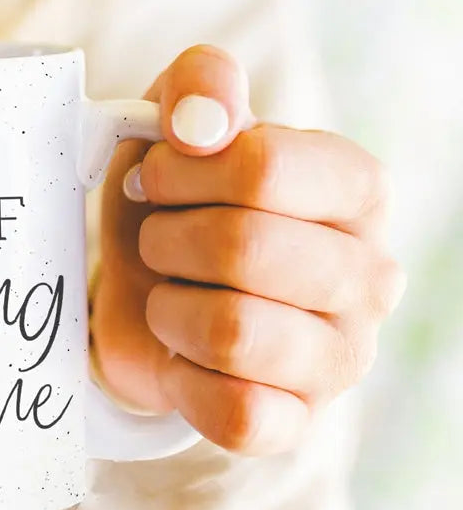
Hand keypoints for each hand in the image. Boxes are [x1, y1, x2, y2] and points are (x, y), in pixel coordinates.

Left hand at [91, 45, 405, 454]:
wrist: (139, 294)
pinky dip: (181, 381)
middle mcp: (369, 273)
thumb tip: (202, 118)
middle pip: (243, 247)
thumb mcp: (175, 127)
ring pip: (234, 333)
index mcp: (353, 186)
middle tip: (158, 240)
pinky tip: (182, 357)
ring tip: (171, 296)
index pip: (262, 165)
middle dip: (166, 239)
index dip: (180, 170)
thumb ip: (197, 88)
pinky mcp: (299, 422)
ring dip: (169, 308)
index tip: (155, 178)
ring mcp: (343, 357)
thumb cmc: (174, 202)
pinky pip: (233, 413)